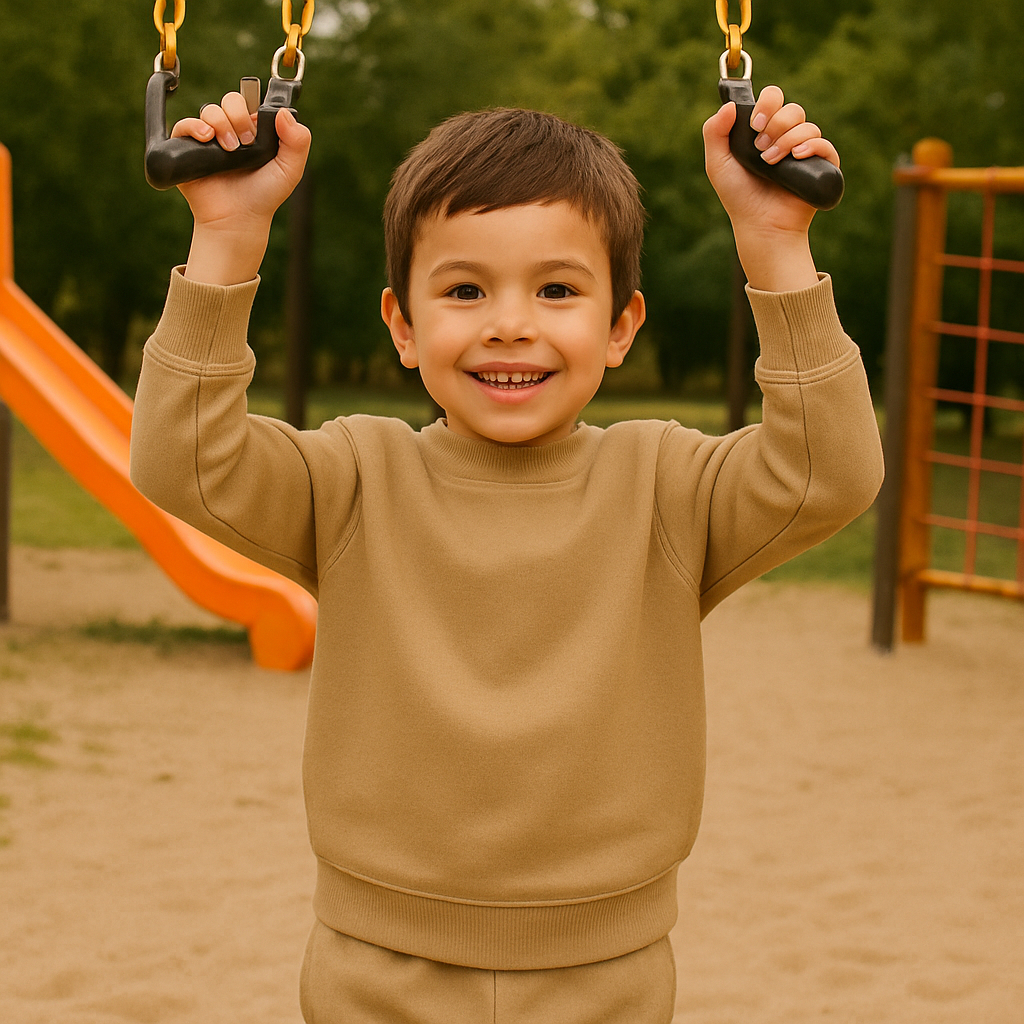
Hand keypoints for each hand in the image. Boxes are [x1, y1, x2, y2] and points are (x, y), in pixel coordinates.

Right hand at [171, 93, 310, 283]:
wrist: (239, 219)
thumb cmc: (264, 196)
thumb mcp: (290, 170)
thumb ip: (298, 142)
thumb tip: (284, 111)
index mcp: (253, 132)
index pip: (251, 103)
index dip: (253, 110)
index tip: (258, 131)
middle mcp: (231, 132)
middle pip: (229, 101)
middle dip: (238, 116)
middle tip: (246, 143)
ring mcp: (209, 140)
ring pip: (209, 110)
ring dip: (220, 123)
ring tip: (230, 148)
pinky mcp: (188, 150)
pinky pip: (183, 125)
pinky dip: (193, 125)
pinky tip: (206, 136)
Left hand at [702, 86, 839, 290]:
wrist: (759, 225)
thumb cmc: (739, 196)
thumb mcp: (718, 163)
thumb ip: (714, 132)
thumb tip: (730, 105)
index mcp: (766, 132)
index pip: (774, 99)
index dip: (767, 104)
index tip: (754, 125)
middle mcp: (787, 138)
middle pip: (793, 109)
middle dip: (776, 123)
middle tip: (760, 147)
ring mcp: (805, 152)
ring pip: (808, 126)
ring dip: (786, 140)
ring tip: (770, 163)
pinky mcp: (821, 168)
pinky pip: (826, 145)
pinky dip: (812, 146)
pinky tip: (796, 157)